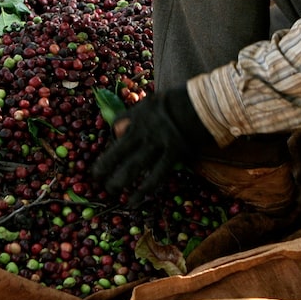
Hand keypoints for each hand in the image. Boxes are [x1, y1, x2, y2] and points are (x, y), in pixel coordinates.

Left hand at [91, 85, 211, 205]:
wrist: (205, 104)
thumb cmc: (180, 101)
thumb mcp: (153, 101)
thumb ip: (138, 114)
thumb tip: (123, 129)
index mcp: (138, 115)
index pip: (116, 128)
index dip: (111, 140)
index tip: (107, 152)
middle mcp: (144, 131)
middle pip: (119, 151)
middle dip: (106, 166)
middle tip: (96, 178)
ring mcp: (158, 144)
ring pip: (133, 166)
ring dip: (120, 180)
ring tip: (110, 190)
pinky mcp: (174, 154)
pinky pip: (156, 175)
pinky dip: (144, 189)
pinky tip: (135, 199)